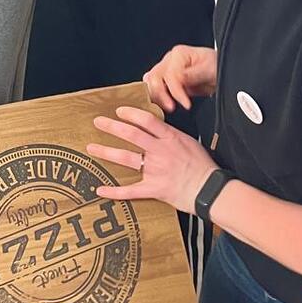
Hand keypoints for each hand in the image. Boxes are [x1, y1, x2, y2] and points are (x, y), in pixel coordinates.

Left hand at [87, 105, 217, 214]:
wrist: (211, 190)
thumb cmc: (204, 167)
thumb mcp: (190, 143)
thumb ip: (171, 136)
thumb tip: (157, 128)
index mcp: (170, 138)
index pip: (147, 120)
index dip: (131, 114)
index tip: (119, 111)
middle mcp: (160, 151)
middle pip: (131, 135)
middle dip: (112, 127)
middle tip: (97, 122)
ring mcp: (156, 170)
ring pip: (126, 158)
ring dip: (106, 152)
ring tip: (91, 148)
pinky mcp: (154, 189)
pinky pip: (130, 190)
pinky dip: (114, 191)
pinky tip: (100, 190)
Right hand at [144, 45, 216, 113]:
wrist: (217, 72)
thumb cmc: (216, 67)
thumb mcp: (210, 70)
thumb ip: (193, 75)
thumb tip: (179, 79)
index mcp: (179, 54)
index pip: (170, 75)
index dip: (176, 92)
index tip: (186, 104)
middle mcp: (169, 60)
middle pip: (154, 77)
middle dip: (161, 95)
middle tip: (172, 108)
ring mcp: (165, 69)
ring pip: (149, 83)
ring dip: (156, 97)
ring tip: (168, 107)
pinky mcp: (164, 80)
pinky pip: (152, 88)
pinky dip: (154, 97)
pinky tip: (162, 105)